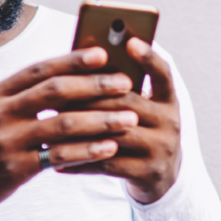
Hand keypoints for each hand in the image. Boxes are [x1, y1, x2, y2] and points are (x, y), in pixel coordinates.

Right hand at [0, 48, 136, 214]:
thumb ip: (16, 95)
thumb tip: (61, 75)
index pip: (39, 70)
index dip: (72, 60)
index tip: (102, 54)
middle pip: (54, 92)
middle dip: (94, 85)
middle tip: (125, 83)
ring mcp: (6, 141)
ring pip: (62, 124)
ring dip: (100, 120)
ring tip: (129, 117)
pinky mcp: (14, 169)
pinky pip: (58, 157)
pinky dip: (87, 151)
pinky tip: (109, 148)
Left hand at [58, 38, 181, 203]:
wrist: (161, 178)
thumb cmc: (139, 134)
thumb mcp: (142, 111)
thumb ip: (122, 91)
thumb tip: (81, 66)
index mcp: (168, 100)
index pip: (163, 72)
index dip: (148, 57)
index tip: (130, 41)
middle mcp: (170, 122)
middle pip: (127, 102)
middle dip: (89, 96)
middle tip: (55, 91)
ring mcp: (161, 148)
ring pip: (114, 134)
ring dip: (79, 129)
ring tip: (50, 123)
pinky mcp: (149, 173)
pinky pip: (107, 164)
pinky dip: (80, 161)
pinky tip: (57, 160)